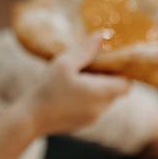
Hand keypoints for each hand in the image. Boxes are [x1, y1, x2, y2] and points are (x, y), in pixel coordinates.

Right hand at [15, 33, 130, 135]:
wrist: (30, 119)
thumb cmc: (47, 89)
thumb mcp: (65, 63)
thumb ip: (86, 49)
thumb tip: (104, 34)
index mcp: (101, 93)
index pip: (127, 83)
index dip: (121, 71)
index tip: (108, 60)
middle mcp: (101, 108)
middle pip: (116, 90)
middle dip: (106, 77)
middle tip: (88, 65)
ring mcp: (92, 118)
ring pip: (104, 99)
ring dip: (96, 88)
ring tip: (76, 77)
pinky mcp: (82, 124)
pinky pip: (93, 107)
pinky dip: (87, 98)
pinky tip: (69, 91)